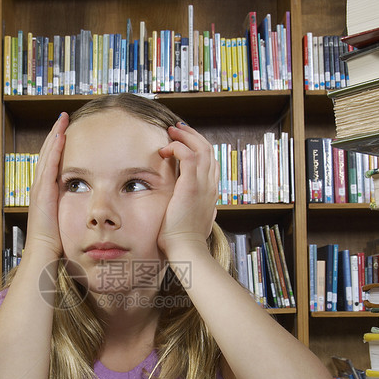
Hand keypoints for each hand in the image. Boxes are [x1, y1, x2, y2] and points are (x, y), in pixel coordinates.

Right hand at [26, 112, 68, 257]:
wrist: (44, 252)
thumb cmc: (57, 242)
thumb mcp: (67, 220)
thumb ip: (76, 210)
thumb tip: (90, 205)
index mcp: (47, 192)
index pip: (53, 163)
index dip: (58, 146)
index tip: (66, 132)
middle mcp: (40, 187)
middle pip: (48, 154)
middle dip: (55, 135)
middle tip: (63, 118)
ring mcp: (40, 188)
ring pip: (47, 155)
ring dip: (54, 136)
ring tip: (62, 120)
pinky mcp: (43, 192)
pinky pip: (49, 166)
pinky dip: (54, 150)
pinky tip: (60, 136)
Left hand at [156, 122, 218, 257]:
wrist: (186, 250)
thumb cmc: (185, 240)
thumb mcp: (198, 222)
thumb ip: (203, 211)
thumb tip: (209, 210)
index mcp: (211, 193)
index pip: (211, 162)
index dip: (199, 147)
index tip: (184, 141)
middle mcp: (211, 186)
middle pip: (209, 150)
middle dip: (193, 135)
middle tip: (177, 129)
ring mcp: (204, 185)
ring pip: (202, 148)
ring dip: (186, 136)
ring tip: (171, 132)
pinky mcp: (191, 187)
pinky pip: (190, 156)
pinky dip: (179, 147)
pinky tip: (166, 149)